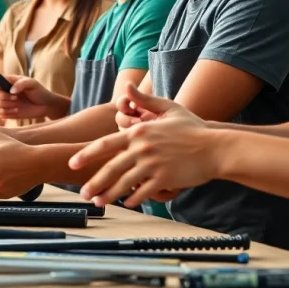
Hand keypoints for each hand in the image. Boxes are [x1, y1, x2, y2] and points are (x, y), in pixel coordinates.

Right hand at [0, 75, 64, 120]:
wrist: (45, 105)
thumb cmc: (39, 92)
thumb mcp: (32, 84)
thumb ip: (21, 83)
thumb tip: (11, 90)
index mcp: (7, 81)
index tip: (8, 92)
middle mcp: (3, 91)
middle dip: (2, 99)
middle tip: (16, 99)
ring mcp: (4, 102)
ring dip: (5, 107)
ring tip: (17, 106)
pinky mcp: (6, 112)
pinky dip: (6, 114)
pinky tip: (17, 111)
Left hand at [69, 83, 213, 207]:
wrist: (215, 147)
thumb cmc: (193, 128)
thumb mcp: (168, 108)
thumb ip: (144, 100)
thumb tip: (127, 85)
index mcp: (139, 132)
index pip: (106, 144)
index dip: (87, 155)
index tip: (73, 163)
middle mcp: (142, 149)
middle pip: (111, 168)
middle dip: (94, 182)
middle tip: (82, 193)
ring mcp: (153, 165)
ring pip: (124, 183)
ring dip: (109, 195)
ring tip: (99, 202)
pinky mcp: (164, 179)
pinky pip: (143, 192)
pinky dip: (133, 199)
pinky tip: (127, 203)